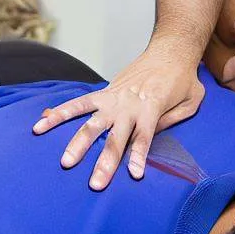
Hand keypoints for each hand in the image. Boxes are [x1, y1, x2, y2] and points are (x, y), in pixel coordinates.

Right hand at [32, 42, 204, 189]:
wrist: (170, 49)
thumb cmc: (184, 78)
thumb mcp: (193, 100)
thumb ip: (175, 119)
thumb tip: (154, 137)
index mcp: (153, 106)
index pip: (145, 135)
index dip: (139, 155)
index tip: (134, 175)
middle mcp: (129, 104)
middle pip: (115, 136)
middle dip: (105, 161)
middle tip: (94, 184)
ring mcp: (114, 98)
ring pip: (91, 122)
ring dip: (77, 142)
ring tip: (64, 162)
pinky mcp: (104, 93)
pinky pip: (79, 103)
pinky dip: (59, 113)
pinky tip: (41, 124)